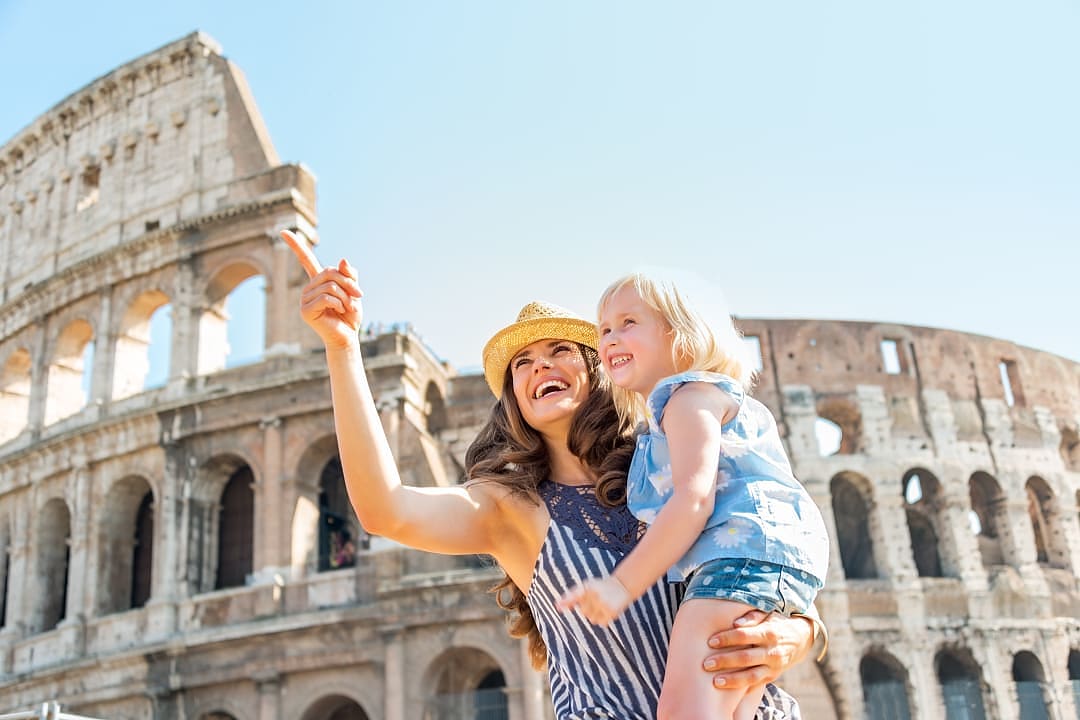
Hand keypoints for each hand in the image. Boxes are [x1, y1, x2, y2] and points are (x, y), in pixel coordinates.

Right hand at [282, 230, 364, 349]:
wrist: (348, 336)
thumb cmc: (350, 315)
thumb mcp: (354, 291)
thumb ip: (349, 275)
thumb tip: (342, 259)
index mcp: (318, 281)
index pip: (305, 259)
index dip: (295, 245)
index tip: (283, 232)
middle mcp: (308, 288)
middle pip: (329, 272)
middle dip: (348, 283)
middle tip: (359, 295)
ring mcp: (304, 299)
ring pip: (330, 286)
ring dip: (346, 297)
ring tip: (348, 308)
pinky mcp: (305, 310)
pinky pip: (327, 298)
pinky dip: (339, 304)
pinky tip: (340, 311)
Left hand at [557, 576, 631, 625]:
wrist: (622, 586)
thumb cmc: (600, 587)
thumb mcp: (586, 587)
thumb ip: (571, 596)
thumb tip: (556, 606)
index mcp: (588, 586)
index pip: (574, 595)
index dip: (565, 601)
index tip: (557, 606)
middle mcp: (595, 594)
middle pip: (583, 612)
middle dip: (589, 608)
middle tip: (597, 600)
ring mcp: (604, 603)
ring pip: (592, 619)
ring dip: (596, 614)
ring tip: (603, 604)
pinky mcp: (612, 611)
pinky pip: (601, 623)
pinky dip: (603, 619)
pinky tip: (608, 609)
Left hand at [701, 610, 813, 688]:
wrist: (800, 639)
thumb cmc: (775, 622)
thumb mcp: (767, 614)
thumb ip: (752, 617)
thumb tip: (735, 623)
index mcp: (769, 633)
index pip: (744, 636)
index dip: (727, 638)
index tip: (710, 641)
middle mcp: (772, 651)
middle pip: (745, 658)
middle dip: (724, 661)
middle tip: (706, 664)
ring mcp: (774, 666)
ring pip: (751, 676)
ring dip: (732, 679)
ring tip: (715, 682)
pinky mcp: (773, 676)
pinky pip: (757, 684)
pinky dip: (743, 687)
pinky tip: (728, 689)